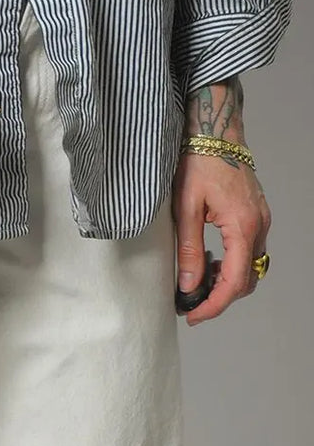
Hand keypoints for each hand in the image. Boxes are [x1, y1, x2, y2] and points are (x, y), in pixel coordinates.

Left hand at [172, 77, 270, 325]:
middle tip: (190, 304)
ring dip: (227, 281)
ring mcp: (261, 219)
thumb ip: (189, 250)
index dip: (214, 305)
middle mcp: (259, 226)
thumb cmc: (197, 163)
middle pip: (247, 280)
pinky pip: (250, 250)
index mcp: (242, 227)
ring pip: (251, 267)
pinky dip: (232, 264)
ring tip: (196, 282)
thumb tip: (189, 286)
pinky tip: (209, 261)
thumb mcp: (185, 209)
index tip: (193, 315)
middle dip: (220, 297)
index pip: (233, 282)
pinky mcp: (256, 214)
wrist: (213, 130)